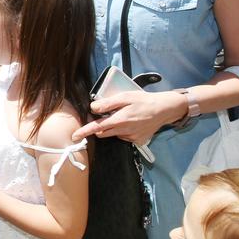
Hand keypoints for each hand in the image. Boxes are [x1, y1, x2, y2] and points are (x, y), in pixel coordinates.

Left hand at [71, 90, 185, 143]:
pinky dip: (123, 130)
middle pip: (103, 133)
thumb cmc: (143, 100)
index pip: (97, 128)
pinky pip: (124, 136)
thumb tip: (93, 108)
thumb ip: (108, 103)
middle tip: (105, 116)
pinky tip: (132, 122)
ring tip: (123, 116)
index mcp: (119, 120)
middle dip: (99, 127)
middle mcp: (124, 132)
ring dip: (112, 127)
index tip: (74, 136)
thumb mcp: (124, 97)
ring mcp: (132, 138)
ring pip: (114, 134)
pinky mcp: (138, 141)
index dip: (84, 132)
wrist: (164, 109)